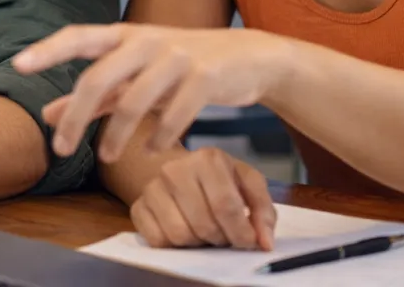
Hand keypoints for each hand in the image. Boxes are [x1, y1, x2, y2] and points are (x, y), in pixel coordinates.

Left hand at [14, 24, 285, 159]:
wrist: (247, 56)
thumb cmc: (181, 65)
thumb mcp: (135, 74)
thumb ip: (95, 95)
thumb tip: (47, 115)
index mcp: (124, 35)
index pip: (78, 36)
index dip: (48, 50)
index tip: (18, 65)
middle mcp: (146, 41)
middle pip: (98, 78)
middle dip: (75, 117)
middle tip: (61, 150)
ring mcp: (178, 57)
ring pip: (134, 101)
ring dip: (116, 135)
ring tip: (108, 157)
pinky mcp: (206, 76)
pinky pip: (176, 113)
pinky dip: (160, 136)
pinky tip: (152, 150)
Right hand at [131, 147, 276, 250]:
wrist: (180, 171)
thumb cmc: (219, 179)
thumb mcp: (247, 184)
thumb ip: (263, 210)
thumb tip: (265, 242)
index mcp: (207, 158)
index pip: (225, 205)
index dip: (240, 232)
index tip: (247, 242)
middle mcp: (175, 168)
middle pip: (204, 224)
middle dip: (220, 238)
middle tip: (224, 233)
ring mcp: (153, 187)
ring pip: (181, 235)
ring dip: (198, 242)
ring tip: (204, 229)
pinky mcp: (138, 207)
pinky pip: (158, 240)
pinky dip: (175, 244)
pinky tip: (184, 229)